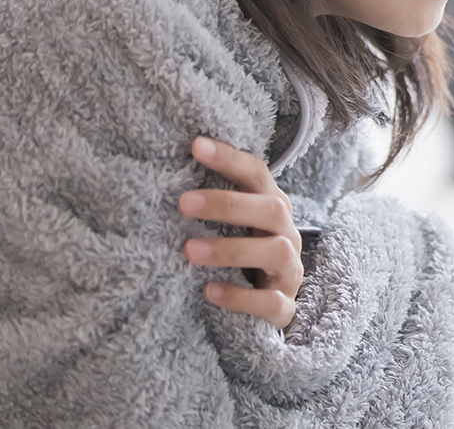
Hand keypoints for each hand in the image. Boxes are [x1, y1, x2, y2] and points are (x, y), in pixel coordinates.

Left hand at [179, 137, 302, 328]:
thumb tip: (164, 173)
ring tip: (189, 251)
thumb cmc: (242, 255)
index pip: (257, 174)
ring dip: (231, 249)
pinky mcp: (284, 307)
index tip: (195, 146)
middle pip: (273, 209)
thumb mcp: (233, 226)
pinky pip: (271, 302)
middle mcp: (287, 235)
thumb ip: (214, 204)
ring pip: (276, 252)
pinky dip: (241, 297)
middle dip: (229, 204)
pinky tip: (209, 292)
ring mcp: (289, 271)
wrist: (266, 306)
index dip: (230, 159)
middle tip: (183, 203)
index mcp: (272, 207)